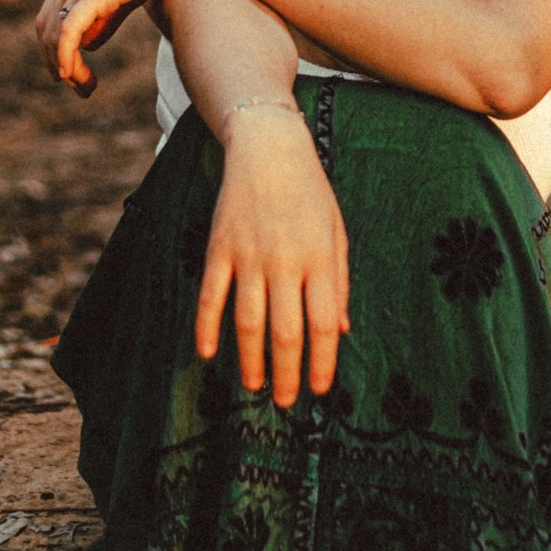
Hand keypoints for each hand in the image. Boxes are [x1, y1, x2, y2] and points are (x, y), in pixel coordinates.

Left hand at [35, 0, 185, 94]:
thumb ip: (103, 20)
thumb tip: (87, 46)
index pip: (47, 21)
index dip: (52, 50)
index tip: (68, 73)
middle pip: (45, 30)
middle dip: (55, 63)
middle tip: (80, 87)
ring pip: (56, 34)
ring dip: (65, 67)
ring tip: (85, 88)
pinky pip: (69, 29)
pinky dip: (64, 53)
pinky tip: (69, 73)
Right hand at [196, 107, 350, 406]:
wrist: (268, 148)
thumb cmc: (310, 193)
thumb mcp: (336, 232)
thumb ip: (340, 281)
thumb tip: (343, 330)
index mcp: (320, 259)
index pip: (324, 325)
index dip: (321, 363)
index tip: (318, 391)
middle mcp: (285, 261)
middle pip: (285, 333)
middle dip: (286, 374)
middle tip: (284, 403)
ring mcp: (248, 255)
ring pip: (247, 323)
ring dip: (250, 360)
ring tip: (254, 386)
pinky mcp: (219, 248)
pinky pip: (211, 296)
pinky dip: (207, 328)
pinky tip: (208, 354)